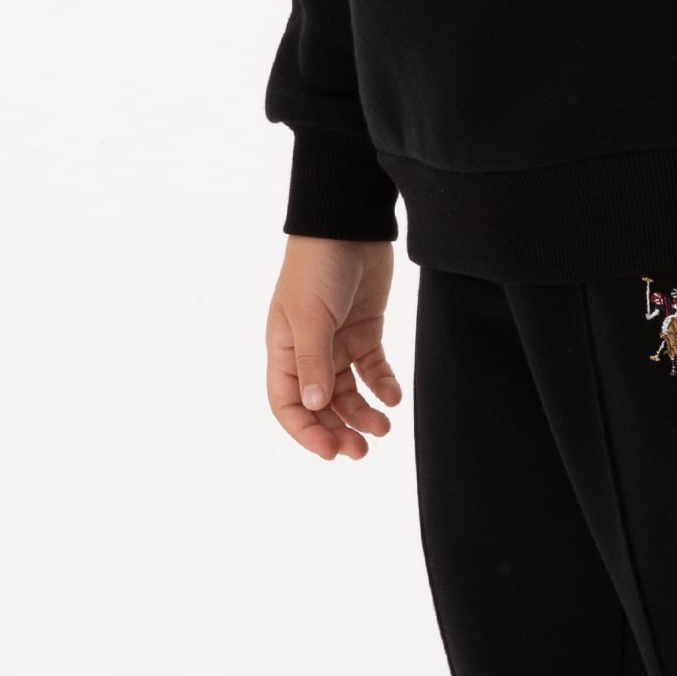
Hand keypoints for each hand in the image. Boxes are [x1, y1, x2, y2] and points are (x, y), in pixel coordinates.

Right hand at [266, 235, 403, 462]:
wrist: (349, 224)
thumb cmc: (317, 266)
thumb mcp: (310, 315)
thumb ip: (313, 361)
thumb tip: (314, 404)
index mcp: (283, 350)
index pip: (287, 404)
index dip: (306, 431)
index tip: (330, 451)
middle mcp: (308, 352)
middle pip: (320, 405)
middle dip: (338, 430)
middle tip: (362, 451)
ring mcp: (337, 342)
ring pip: (348, 392)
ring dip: (363, 413)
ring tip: (383, 428)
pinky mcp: (365, 331)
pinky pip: (372, 369)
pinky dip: (382, 386)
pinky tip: (392, 397)